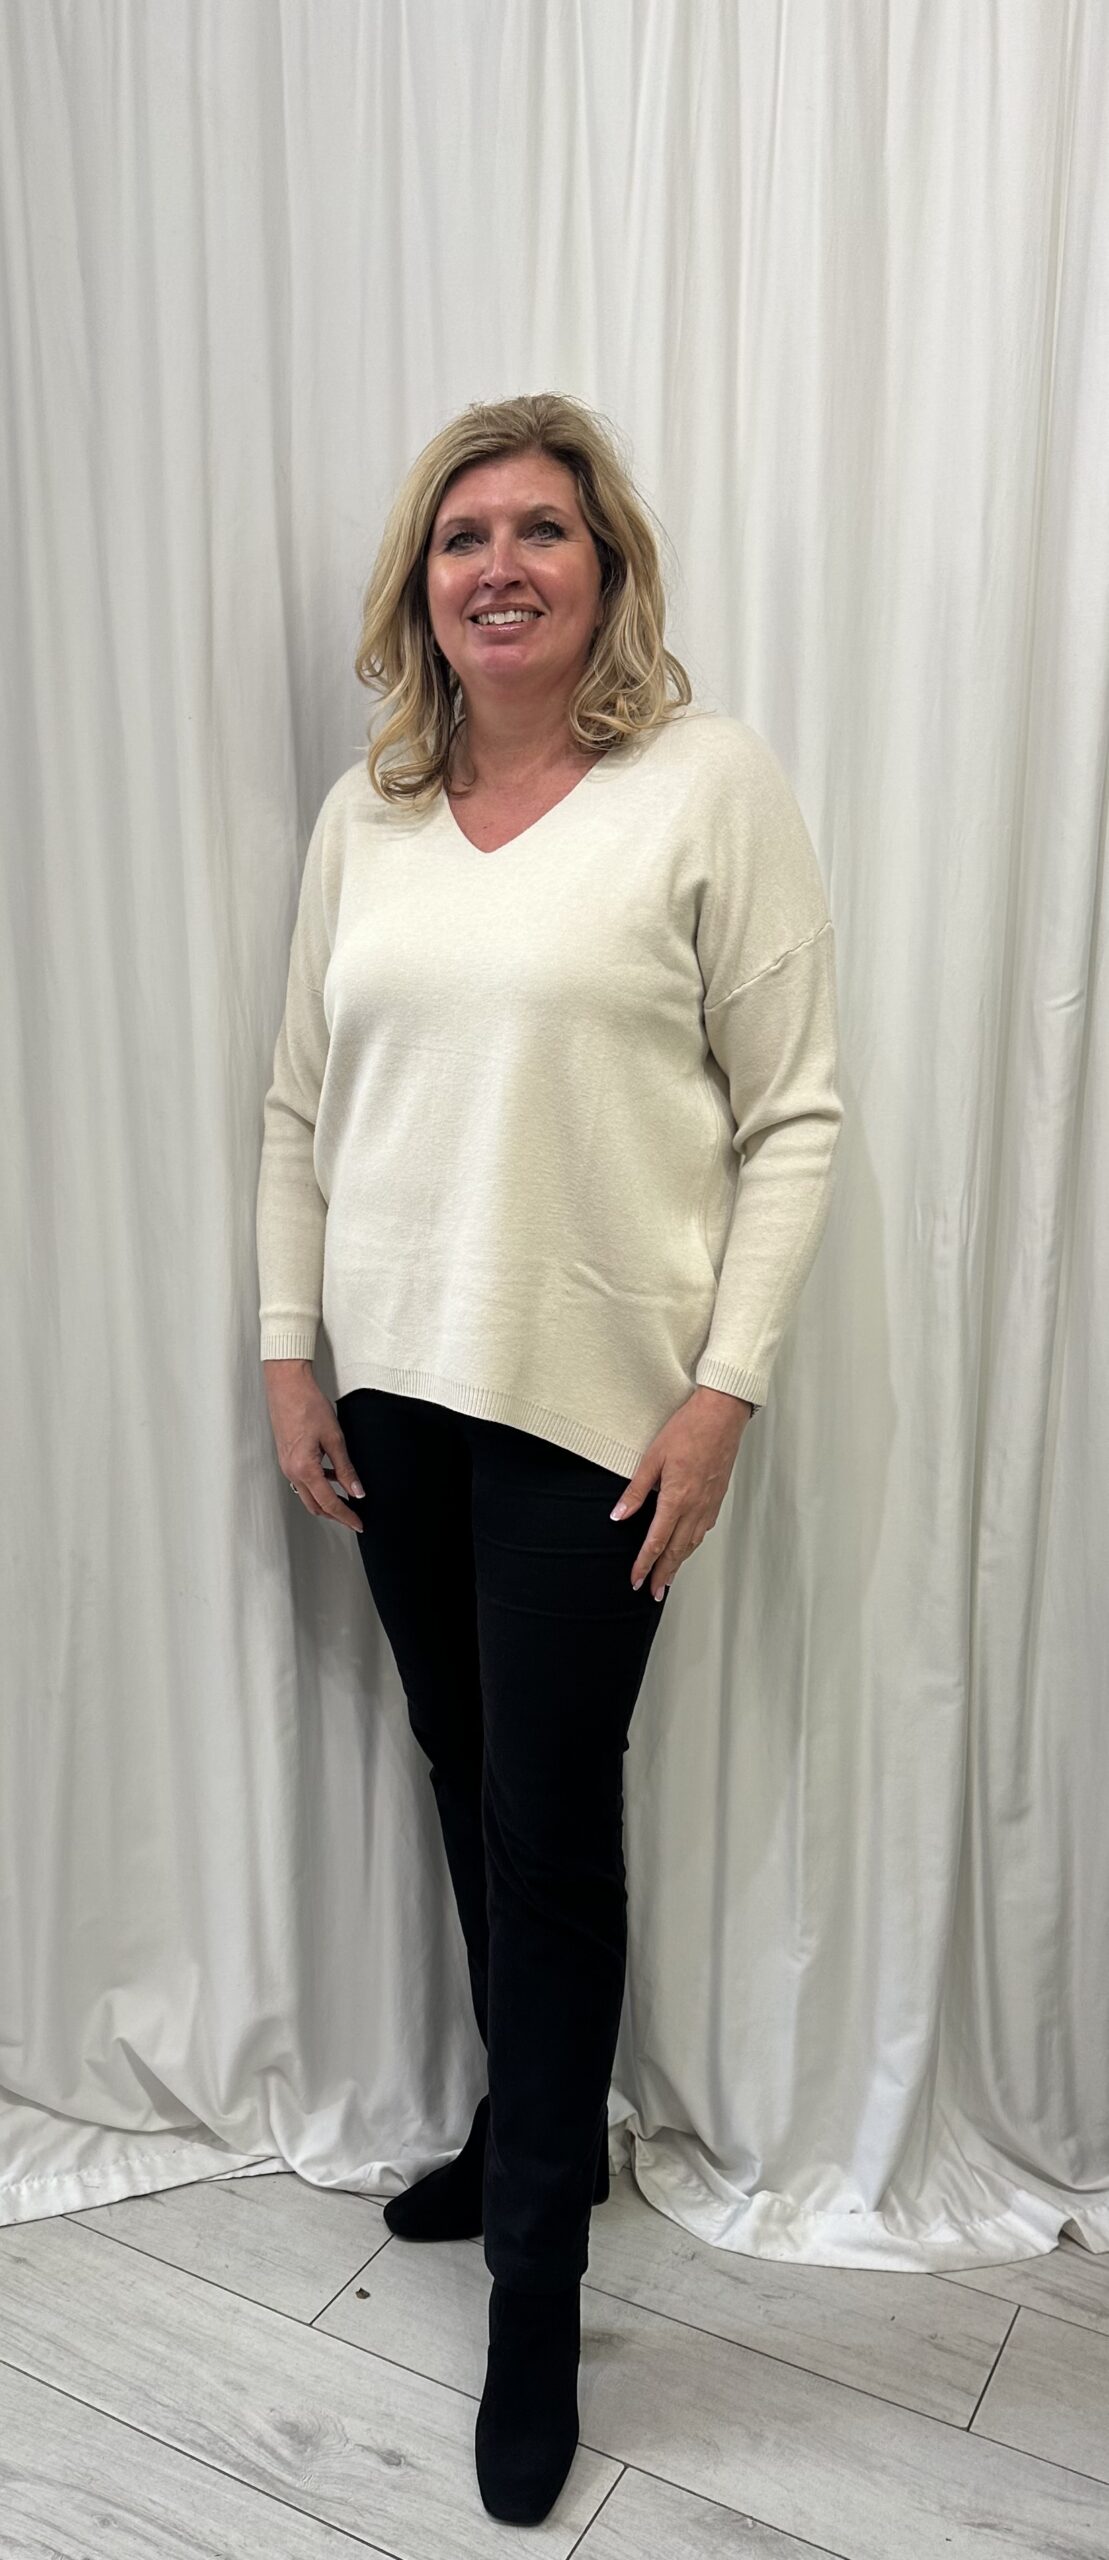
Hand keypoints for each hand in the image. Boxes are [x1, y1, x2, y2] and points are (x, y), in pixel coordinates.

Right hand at [263, 1359, 365, 1531]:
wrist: (287, 1385)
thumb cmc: (307, 1404)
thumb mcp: (334, 1438)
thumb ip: (346, 1468)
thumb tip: (357, 1491)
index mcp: (304, 1468)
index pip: (329, 1502)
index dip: (346, 1516)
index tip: (358, 1523)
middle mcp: (292, 1471)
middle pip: (315, 1505)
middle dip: (335, 1515)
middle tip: (354, 1518)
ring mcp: (287, 1465)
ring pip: (307, 1495)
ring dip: (326, 1501)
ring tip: (347, 1499)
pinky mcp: (287, 1457)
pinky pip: (303, 1481)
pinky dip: (318, 1485)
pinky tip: (333, 1477)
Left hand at [610, 1386, 750, 1599]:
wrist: (721, 1415)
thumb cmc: (688, 1430)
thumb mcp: (652, 1459)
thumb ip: (635, 1491)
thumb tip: (618, 1516)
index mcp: (677, 1498)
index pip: (657, 1541)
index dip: (644, 1564)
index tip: (636, 1581)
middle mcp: (695, 1507)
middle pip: (677, 1550)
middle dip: (663, 1574)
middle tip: (653, 1593)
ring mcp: (709, 1504)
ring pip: (692, 1543)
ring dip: (679, 1564)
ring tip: (668, 1579)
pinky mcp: (717, 1498)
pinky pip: (703, 1530)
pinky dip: (693, 1545)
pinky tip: (687, 1547)